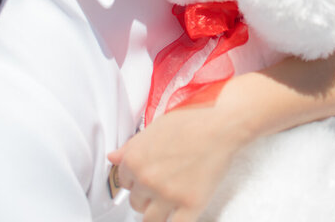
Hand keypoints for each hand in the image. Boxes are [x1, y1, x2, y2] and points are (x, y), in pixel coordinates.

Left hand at [108, 104, 247, 221]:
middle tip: (162, 186)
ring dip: (157, 213)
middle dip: (147, 196)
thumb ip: (131, 147)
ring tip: (169, 202)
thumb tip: (113, 157)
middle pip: (136, 203)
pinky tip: (178, 215)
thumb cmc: (191, 121)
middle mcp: (146, 179)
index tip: (147, 178)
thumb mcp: (155, 128)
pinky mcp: (189, 205)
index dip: (136, 180)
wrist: (221, 125)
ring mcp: (167, 194)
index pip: (124, 182)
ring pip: (150, 220)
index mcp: (134, 160)